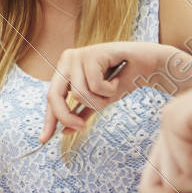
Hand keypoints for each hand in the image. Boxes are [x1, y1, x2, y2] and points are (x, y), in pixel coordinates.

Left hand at [42, 42, 158, 140]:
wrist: (147, 65)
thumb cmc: (122, 80)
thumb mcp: (99, 101)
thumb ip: (81, 114)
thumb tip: (64, 132)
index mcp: (65, 69)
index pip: (52, 97)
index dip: (49, 119)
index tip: (44, 139)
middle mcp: (67, 59)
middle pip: (55, 95)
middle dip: (67, 116)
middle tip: (81, 128)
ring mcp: (79, 55)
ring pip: (78, 94)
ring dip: (100, 100)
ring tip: (112, 90)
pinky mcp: (92, 53)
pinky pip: (95, 86)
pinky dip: (110, 89)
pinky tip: (118, 80)